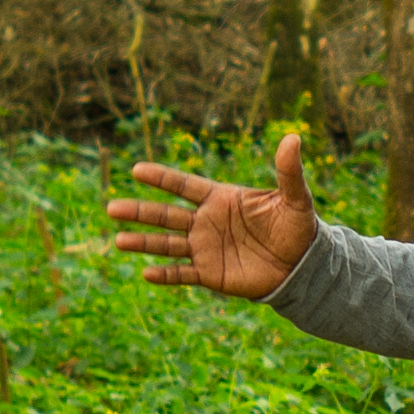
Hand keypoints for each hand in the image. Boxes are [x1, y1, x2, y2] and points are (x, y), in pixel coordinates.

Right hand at [107, 133, 322, 300]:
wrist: (302, 264)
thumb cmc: (297, 227)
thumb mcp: (294, 198)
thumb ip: (288, 171)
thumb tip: (293, 138)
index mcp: (220, 199)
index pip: (184, 185)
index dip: (161, 178)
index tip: (136, 170)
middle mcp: (206, 222)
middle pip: (166, 215)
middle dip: (140, 211)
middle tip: (111, 208)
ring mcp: (205, 248)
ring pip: (167, 244)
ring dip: (143, 243)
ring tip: (118, 240)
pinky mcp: (210, 273)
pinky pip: (183, 274)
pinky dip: (166, 275)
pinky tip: (146, 273)